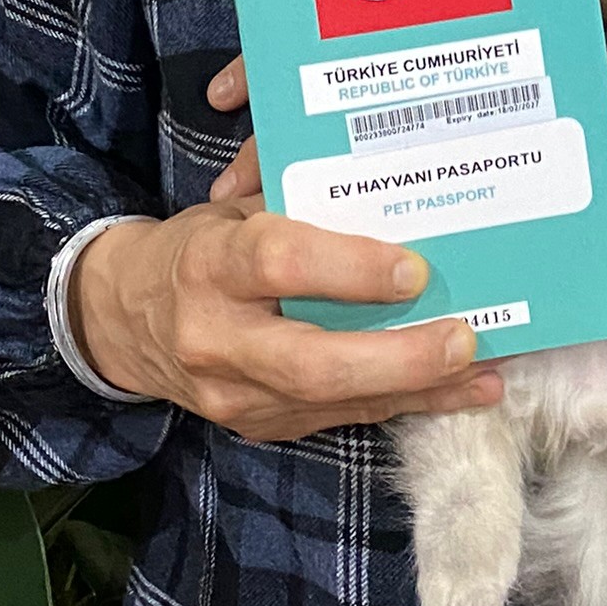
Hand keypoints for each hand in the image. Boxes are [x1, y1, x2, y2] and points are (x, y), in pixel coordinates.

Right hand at [65, 58, 502, 442]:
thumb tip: (392, 180)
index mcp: (212, 262)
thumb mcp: (235, 207)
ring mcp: (233, 395)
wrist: (123, 318)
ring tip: (483, 375)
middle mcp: (217, 336)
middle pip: (311, 359)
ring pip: (332, 401)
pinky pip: (336, 419)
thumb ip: (299, 197)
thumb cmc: (199, 247)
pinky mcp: (256, 425)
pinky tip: (453, 392)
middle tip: (463, 338)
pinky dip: (400, 404)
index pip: (281, 264)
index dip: (350, 268)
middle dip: (397, 356)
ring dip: (416, 390)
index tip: (413, 268)